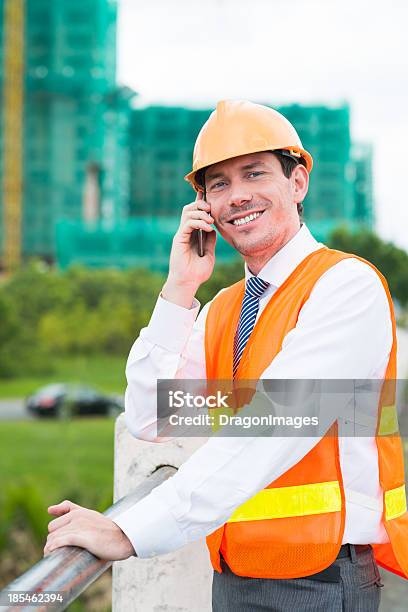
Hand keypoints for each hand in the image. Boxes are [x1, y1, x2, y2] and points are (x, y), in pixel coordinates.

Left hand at [44, 500, 134, 560]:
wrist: (123, 539)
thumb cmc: (105, 529)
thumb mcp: (88, 514)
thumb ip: (70, 509)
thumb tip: (48, 509)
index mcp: (78, 512)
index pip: (54, 524)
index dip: (54, 536)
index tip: (57, 546)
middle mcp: (77, 517)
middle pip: (52, 532)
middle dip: (52, 543)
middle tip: (57, 554)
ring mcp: (80, 526)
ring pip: (55, 538)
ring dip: (50, 549)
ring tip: (53, 557)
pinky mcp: (83, 537)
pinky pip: (62, 541)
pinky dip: (54, 547)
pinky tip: (52, 552)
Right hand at [162, 191, 216, 307]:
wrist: (189, 283)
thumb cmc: (197, 272)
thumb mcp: (209, 254)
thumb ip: (210, 241)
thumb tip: (214, 228)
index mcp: (192, 234)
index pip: (195, 214)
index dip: (200, 202)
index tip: (207, 194)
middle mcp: (186, 232)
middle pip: (190, 209)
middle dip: (201, 204)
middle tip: (211, 210)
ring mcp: (182, 235)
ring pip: (187, 213)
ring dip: (201, 212)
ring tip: (210, 221)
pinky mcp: (179, 239)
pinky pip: (188, 223)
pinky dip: (199, 223)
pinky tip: (208, 228)